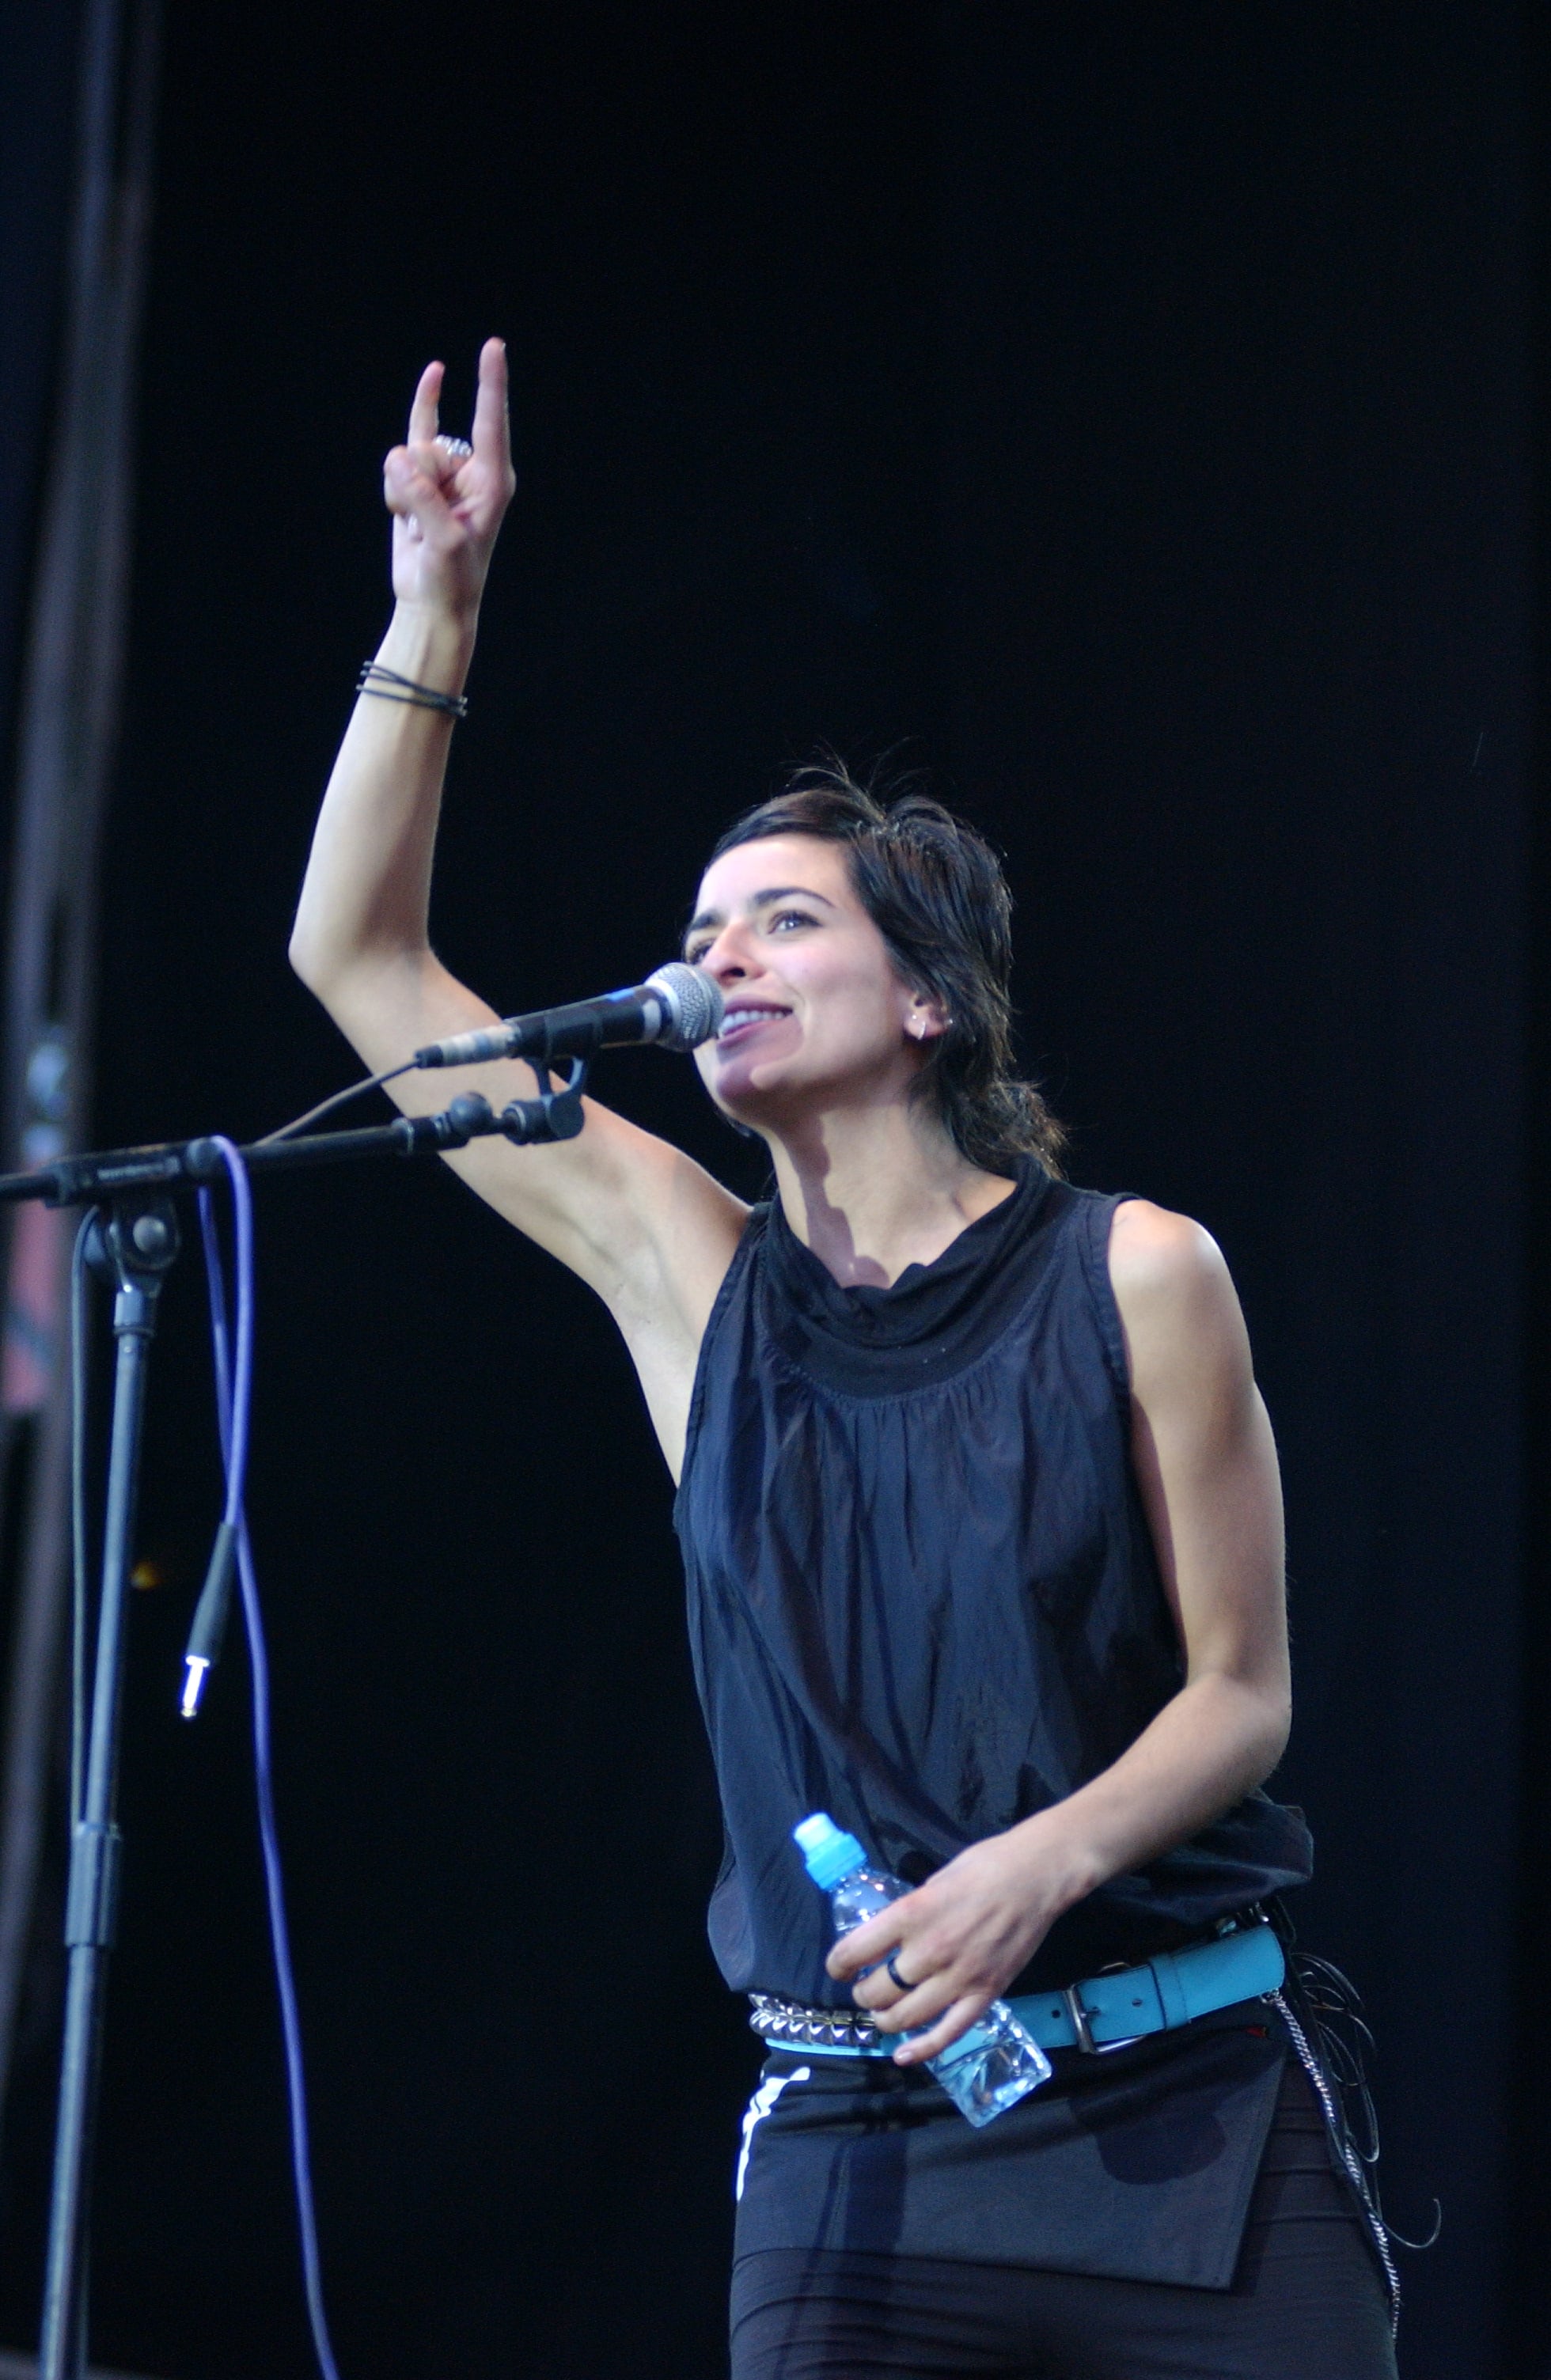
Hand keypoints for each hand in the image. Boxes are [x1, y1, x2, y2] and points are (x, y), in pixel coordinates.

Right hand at [385, 338, 516, 620]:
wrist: (431, 602)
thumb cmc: (451, 578)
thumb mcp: (444, 542)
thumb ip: (423, 499)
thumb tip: (399, 456)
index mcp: (492, 481)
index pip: (490, 422)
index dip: (490, 382)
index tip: (493, 347)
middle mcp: (471, 471)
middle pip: (430, 446)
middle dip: (416, 480)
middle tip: (426, 524)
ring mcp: (444, 475)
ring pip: (407, 455)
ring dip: (401, 491)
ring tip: (416, 525)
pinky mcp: (419, 482)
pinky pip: (397, 463)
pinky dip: (393, 484)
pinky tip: (405, 491)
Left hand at [825, 1822, 1078, 2064]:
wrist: (1036, 1876)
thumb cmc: (984, 1866)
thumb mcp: (933, 1880)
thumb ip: (910, 1913)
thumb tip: (890, 1936)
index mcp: (912, 1914)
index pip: (856, 1950)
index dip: (839, 1964)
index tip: (838, 1968)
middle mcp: (930, 1950)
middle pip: (878, 1990)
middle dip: (862, 1994)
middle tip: (864, 1989)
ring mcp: (959, 1977)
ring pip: (906, 2016)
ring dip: (885, 2020)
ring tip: (882, 2013)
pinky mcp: (986, 1994)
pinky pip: (949, 2032)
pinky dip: (923, 2049)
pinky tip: (903, 2056)